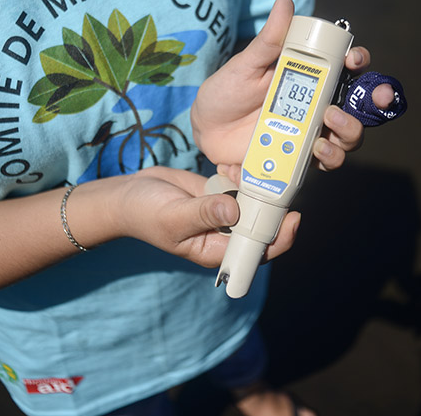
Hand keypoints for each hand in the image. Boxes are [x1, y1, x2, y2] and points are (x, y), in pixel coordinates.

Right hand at [95, 166, 300, 267]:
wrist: (128, 195)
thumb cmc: (145, 213)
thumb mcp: (173, 215)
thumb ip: (203, 214)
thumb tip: (233, 211)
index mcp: (216, 251)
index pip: (256, 253)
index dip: (278, 239)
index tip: (292, 218)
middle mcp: (224, 236)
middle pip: (261, 229)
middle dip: (274, 211)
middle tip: (282, 186)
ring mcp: (223, 214)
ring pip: (254, 206)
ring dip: (259, 191)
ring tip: (259, 175)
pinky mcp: (219, 194)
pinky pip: (241, 188)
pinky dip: (243, 178)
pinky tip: (236, 168)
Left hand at [191, 0, 395, 179]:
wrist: (205, 127)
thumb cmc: (228, 89)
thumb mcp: (246, 63)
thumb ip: (269, 38)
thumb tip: (284, 1)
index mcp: (313, 78)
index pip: (349, 69)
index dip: (360, 64)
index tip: (353, 61)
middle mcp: (318, 107)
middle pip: (359, 110)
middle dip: (366, 112)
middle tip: (335, 112)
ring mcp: (309, 135)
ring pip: (345, 142)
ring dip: (342, 142)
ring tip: (318, 141)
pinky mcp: (296, 159)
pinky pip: (316, 168)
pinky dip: (308, 168)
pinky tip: (289, 162)